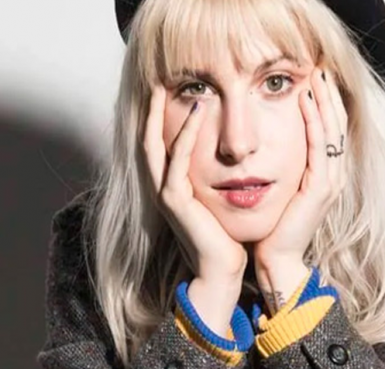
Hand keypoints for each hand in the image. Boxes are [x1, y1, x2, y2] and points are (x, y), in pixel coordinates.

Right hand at [143, 85, 246, 332]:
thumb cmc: (225, 239)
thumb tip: (236, 158)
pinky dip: (186, 133)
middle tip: (156, 82)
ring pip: (157, 144)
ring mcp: (164, 193)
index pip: (161, 145)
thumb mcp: (220, 202)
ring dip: (163, 114)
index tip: (169, 92)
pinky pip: (177, 158)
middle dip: (149, 110)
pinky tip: (197, 113)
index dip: (159, 118)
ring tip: (171, 88)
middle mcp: (162, 188)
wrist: (220, 271)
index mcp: (172, 188)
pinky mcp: (173, 199)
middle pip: (147, 139)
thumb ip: (218, 180)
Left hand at [253, 67, 349, 312]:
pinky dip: (314, 121)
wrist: (277, 260)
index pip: (330, 131)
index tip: (316, 79)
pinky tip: (305, 102)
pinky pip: (319, 146)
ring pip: (332, 130)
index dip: (326, 104)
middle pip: (337, 125)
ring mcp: (330, 182)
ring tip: (317, 76)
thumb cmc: (274, 229)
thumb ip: (286, 169)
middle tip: (320, 67)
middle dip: (329, 95)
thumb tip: (273, 147)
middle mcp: (333, 176)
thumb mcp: (282, 191)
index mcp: (325, 177)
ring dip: (325, 100)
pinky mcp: (320, 189)